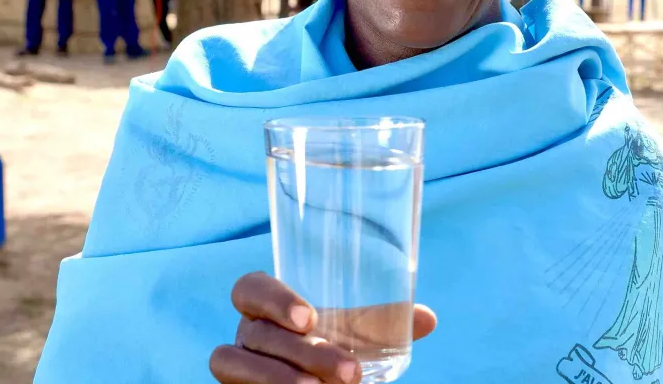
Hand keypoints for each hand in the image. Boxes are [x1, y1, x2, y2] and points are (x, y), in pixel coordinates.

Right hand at [210, 272, 436, 383]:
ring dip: (280, 378)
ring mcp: (235, 365)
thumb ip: (387, 326)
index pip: (249, 288)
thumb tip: (427, 318)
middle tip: (349, 372)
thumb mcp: (357, 338)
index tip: (310, 318)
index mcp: (268, 308)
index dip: (273, 299)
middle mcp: (245, 334)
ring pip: (235, 363)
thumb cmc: (334, 352)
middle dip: (304, 353)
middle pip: (256, 332)